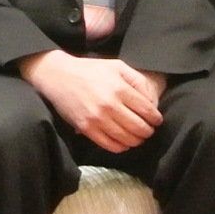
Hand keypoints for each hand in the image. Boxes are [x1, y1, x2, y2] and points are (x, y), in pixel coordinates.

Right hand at [19, 51, 162, 152]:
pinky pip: (109, 145)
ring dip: (136, 141)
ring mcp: (97, 119)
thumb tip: (152, 102)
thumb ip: (138, 81)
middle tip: (148, 130)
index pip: (147, 110)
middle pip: (139, 127)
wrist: (58, 76)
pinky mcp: (86, 128)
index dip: (156, 118)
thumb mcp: (117, 66)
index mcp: (119, 88)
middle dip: (148, 131)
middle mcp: (109, 105)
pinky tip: (123, 142)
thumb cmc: (90, 70)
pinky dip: (121, 147)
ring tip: (137, 137)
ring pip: (126, 139)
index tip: (156, 120)